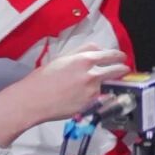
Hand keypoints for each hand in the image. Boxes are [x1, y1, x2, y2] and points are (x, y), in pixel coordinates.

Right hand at [0, 47, 127, 146]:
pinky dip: (104, 96)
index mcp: (84, 60)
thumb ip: (82, 51)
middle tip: (123, 69)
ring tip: (109, 84)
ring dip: (112, 83)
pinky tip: (97, 96)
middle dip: (122, 69)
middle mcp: (92, 75)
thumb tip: (98, 49)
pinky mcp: (90, 105)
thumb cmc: (42, 79)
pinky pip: (103, 98)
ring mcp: (93, 91)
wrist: (31, 101)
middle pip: (118, 69)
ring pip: (111, 84)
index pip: (112, 55)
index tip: (122, 58)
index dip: (119, 56)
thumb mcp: (62, 58)